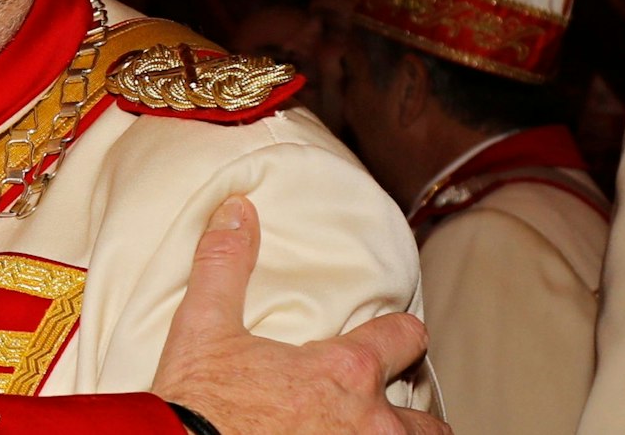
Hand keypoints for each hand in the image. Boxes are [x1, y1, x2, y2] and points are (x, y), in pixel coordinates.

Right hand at [153, 195, 447, 434]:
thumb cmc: (198, 405)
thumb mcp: (203, 327)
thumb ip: (225, 264)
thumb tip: (238, 210)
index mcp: (344, 372)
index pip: (404, 339)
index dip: (398, 336)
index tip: (392, 339)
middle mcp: (369, 422)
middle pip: (426, 420)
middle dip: (408, 414)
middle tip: (383, 411)